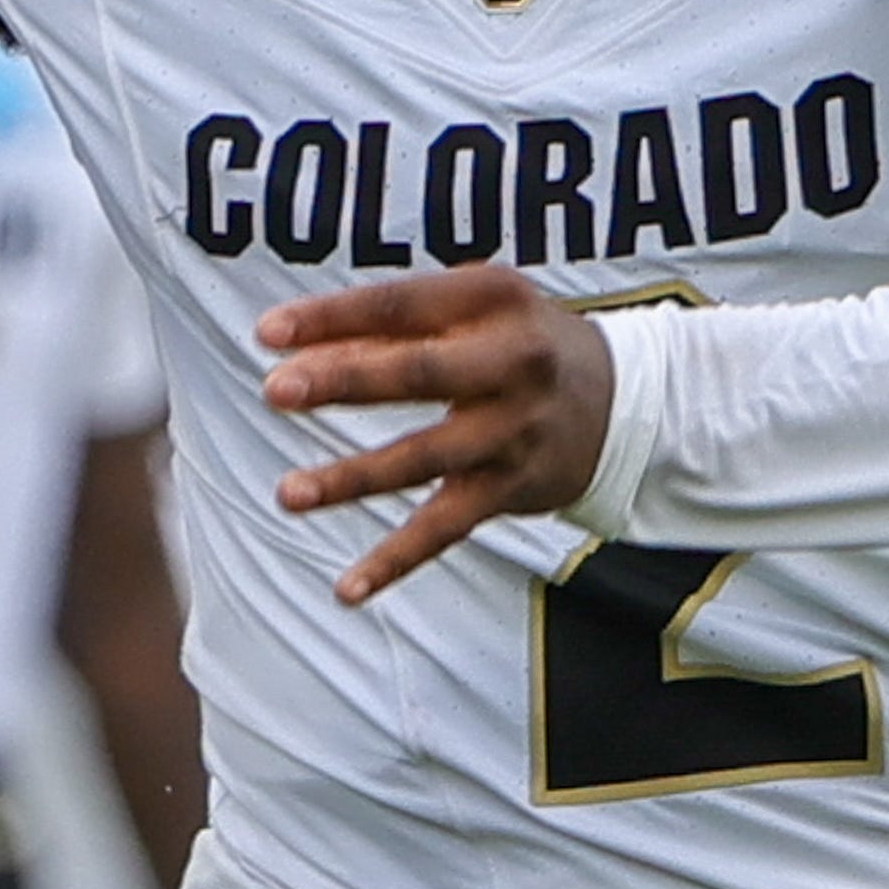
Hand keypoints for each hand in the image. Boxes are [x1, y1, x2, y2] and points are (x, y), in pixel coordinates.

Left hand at [256, 268, 614, 604]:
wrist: (621, 401)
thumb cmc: (517, 342)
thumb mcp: (470, 311)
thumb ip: (390, 329)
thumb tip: (298, 354)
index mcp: (493, 300)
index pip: (402, 304)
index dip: (332, 317)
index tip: (267, 333)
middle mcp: (511, 363)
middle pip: (418, 375)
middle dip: (345, 381)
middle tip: (276, 391)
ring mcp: (513, 430)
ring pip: (424, 458)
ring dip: (354, 478)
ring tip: (289, 493)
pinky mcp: (512, 489)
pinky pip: (446, 528)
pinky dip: (397, 560)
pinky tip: (348, 588)